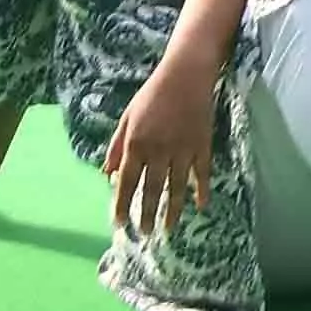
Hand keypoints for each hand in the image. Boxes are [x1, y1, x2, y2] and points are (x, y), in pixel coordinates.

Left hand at [105, 59, 217, 237]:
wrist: (186, 75)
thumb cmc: (152, 95)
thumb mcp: (126, 118)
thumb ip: (117, 147)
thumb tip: (107, 174)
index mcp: (136, 144)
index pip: (126, 181)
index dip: (122, 204)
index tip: (119, 223)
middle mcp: (158, 151)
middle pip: (151, 189)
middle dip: (146, 214)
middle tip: (144, 234)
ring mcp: (183, 150)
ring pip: (177, 186)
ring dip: (172, 209)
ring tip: (168, 229)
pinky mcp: (203, 145)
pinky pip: (202, 173)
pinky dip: (202, 190)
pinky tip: (200, 206)